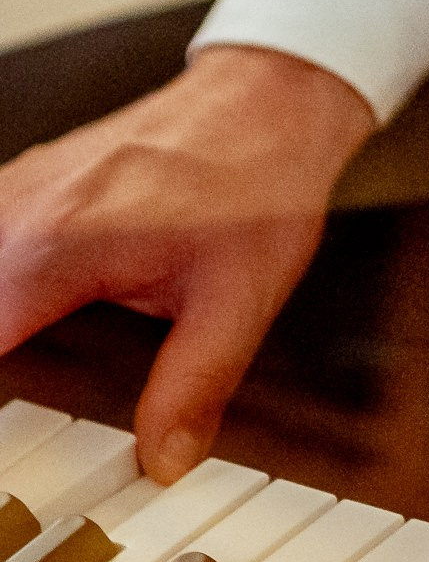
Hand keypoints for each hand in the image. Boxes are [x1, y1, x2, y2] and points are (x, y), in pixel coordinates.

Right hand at [0, 45, 374, 481]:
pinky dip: (3, 284)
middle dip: (5, 369)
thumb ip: (192, 388)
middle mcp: (19, 211)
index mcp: (54, 246)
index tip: (18, 440)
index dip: (1, 403)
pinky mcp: (26, 183)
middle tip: (27, 416)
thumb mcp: (238, 301)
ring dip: (2, 324)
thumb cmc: (257, 183)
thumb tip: (164, 462)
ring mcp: (16, 189)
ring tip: (29, 375)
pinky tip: (25, 321)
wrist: (269, 100)